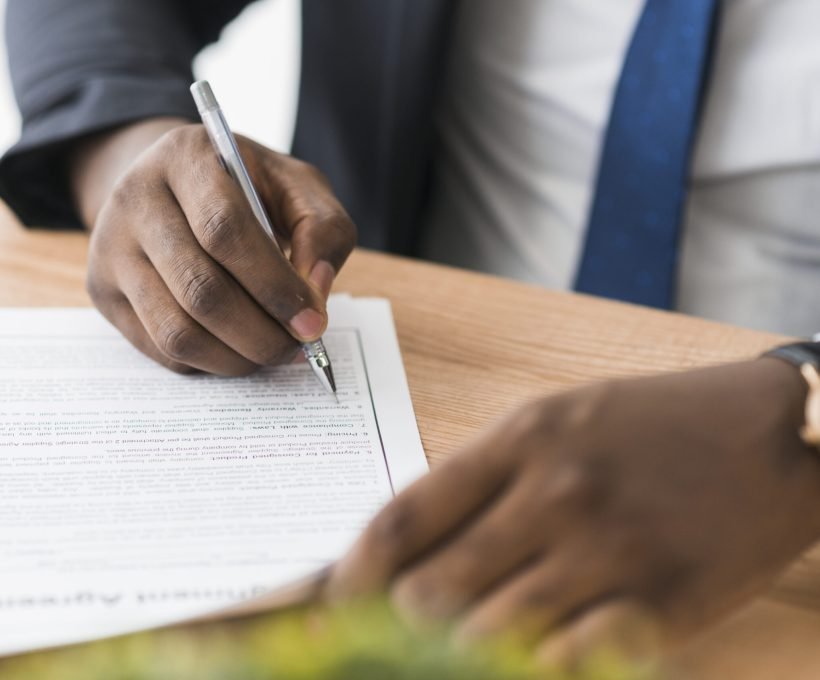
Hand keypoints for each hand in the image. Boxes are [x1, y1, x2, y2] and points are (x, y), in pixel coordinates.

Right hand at [80, 122, 354, 374]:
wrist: (177, 184)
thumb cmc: (251, 188)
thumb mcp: (298, 187)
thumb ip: (323, 230)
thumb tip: (315, 293)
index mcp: (187, 158)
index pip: (224, 229)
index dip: (274, 285)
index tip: (312, 321)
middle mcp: (136, 198)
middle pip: (200, 289)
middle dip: (261, 333)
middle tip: (299, 346)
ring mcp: (111, 248)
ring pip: (176, 330)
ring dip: (237, 357)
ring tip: (273, 352)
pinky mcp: (104, 291)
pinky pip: (160, 348)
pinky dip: (210, 362)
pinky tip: (238, 348)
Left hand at [327, 358, 819, 663]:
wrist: (773, 434)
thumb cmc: (654, 423)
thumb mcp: (559, 420)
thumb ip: (484, 476)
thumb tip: (408, 541)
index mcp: (523, 439)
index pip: (405, 515)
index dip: (353, 570)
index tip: (329, 602)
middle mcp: (556, 494)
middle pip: (430, 590)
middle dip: (400, 623)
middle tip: (403, 629)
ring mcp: (608, 553)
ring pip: (486, 638)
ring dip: (461, 653)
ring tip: (471, 640)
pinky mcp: (661, 604)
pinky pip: (564, 665)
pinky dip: (535, 670)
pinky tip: (535, 655)